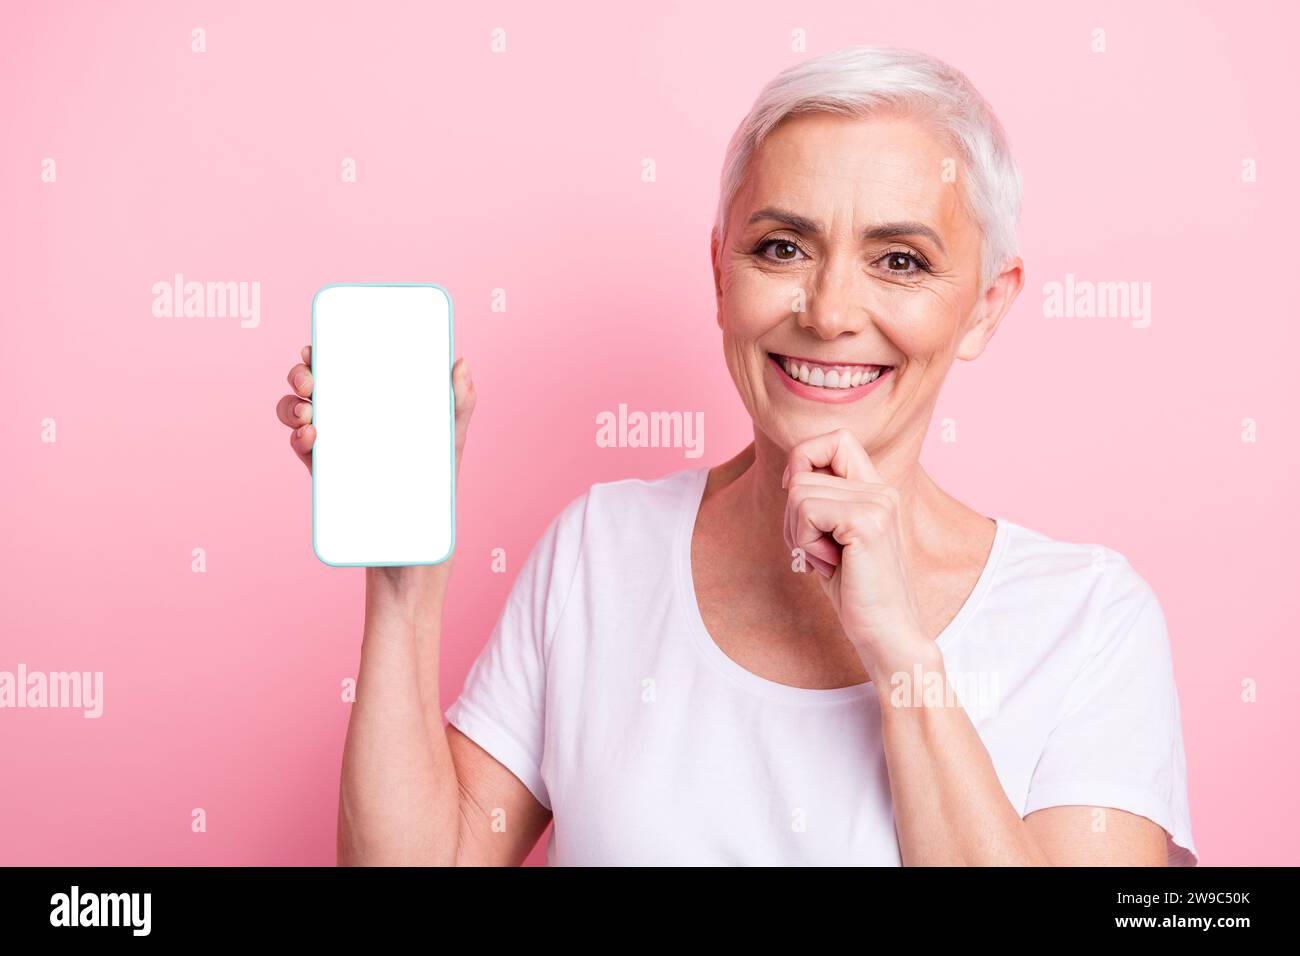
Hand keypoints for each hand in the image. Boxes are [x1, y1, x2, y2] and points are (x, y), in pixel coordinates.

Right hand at [275, 345, 476, 601]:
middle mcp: (352, 423)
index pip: (346, 369)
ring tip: (309, 413)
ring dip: (292, 405)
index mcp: (377, 407)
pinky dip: (298, 439)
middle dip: (302, 374)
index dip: (325, 352)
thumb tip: (462, 364)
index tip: (318, 346)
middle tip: (312, 379)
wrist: (413, 557)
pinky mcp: (328, 478)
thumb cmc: (435, 496)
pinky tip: (311, 437)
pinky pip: (303, 451)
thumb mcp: (451, 447)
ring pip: (299, 414)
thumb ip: (458, 407)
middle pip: (316, 386)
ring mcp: (337, 450)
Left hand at [782, 428, 928, 673]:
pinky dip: (805, 542)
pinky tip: (829, 565)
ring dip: (798, 533)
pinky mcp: (867, 523)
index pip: (836, 438)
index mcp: (876, 489)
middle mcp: (881, 490)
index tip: (797, 498)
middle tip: (816, 549)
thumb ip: (821, 502)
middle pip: (803, 471)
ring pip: (798, 492)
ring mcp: (877, 503)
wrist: (886, 633)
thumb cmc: (855, 591)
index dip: (805, 458)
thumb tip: (789, 474)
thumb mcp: (832, 537)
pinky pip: (806, 512)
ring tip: (827, 559)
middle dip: (792, 515)